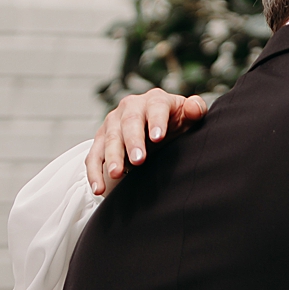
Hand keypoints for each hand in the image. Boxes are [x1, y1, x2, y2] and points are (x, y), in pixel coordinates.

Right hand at [85, 90, 208, 194]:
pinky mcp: (101, 140)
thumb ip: (195, 111)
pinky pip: (94, 156)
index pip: (155, 107)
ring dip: (112, 157)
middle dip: (132, 142)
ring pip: (109, 139)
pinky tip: (99, 188)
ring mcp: (113, 123)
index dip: (157, 121)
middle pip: (128, 123)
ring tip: (116, 174)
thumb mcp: (188, 117)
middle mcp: (130, 108)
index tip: (158, 137)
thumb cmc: (176, 124)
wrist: (156, 130)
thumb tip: (194, 108)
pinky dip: (94, 173)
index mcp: (154, 101)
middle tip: (138, 160)